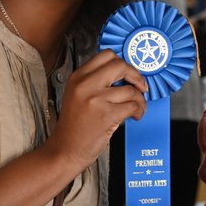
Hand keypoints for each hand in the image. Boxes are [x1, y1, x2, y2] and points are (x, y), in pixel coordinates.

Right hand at [46, 50, 147, 171]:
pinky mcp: (107, 115)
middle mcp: (86, 84)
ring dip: (140, 99)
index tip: (129, 72)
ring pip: (130, 89)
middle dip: (135, 75)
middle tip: (139, 85)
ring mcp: (96, 99)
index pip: (106, 55)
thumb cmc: (73, 126)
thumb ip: (95, 82)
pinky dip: (139, 111)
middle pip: (120, 65)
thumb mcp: (77, 95)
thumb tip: (123, 75)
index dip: (123, 63)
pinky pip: (133, 105)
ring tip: (137, 107)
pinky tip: (135, 115)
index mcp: (78, 77)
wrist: (65, 150)